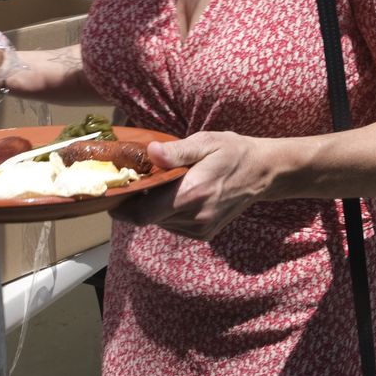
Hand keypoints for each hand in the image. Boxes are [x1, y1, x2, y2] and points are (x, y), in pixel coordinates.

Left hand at [110, 131, 277, 239]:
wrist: (262, 172)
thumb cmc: (232, 151)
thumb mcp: (206, 142)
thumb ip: (177, 151)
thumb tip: (150, 153)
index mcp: (192, 193)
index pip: (142, 213)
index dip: (122, 207)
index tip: (113, 192)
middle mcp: (195, 216)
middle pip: (147, 218)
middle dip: (137, 201)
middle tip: (135, 180)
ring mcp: (201, 228)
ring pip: (159, 223)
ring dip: (152, 207)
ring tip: (159, 184)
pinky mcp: (204, 234)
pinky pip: (173, 226)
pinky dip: (167, 213)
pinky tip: (176, 194)